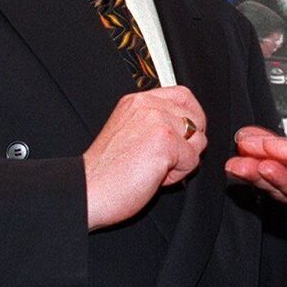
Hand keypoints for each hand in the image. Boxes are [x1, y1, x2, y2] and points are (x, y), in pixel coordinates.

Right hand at [82, 86, 205, 229]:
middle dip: (188, 143)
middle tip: (165, 160)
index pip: (183, 95)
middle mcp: (148, 106)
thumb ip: (154, 122)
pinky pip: (192, 160)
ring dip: (183, 160)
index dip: (192, 117)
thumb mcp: (128, 132)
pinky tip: (155, 177)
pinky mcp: (165, 142)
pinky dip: (178, 175)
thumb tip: (186, 128)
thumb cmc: (106, 172)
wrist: (89, 191)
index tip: (187, 135)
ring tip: (156, 169)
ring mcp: (157, 121)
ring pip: (197, 140)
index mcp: (137, 101)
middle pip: (195, 118)